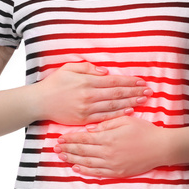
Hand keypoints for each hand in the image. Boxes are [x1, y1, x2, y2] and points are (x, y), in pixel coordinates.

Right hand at [36, 62, 152, 124]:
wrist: (39, 102)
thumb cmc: (54, 84)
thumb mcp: (69, 68)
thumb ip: (88, 68)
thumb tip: (105, 72)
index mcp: (87, 81)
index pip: (113, 81)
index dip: (129, 81)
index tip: (141, 81)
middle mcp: (89, 95)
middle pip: (117, 93)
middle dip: (134, 92)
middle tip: (149, 91)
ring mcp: (87, 109)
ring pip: (114, 105)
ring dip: (130, 102)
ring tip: (143, 100)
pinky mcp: (84, 119)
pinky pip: (105, 117)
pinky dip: (118, 114)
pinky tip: (129, 111)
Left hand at [54, 116, 167, 177]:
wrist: (161, 147)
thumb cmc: (145, 131)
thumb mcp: (125, 120)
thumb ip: (106, 124)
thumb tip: (90, 128)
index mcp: (108, 137)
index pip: (84, 138)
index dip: (70, 138)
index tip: (60, 137)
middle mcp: (107, 152)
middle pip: (82, 151)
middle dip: (67, 149)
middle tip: (55, 148)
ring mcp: (112, 164)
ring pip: (87, 163)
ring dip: (73, 159)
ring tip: (62, 157)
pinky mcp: (118, 173)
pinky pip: (97, 173)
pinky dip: (85, 171)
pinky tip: (76, 168)